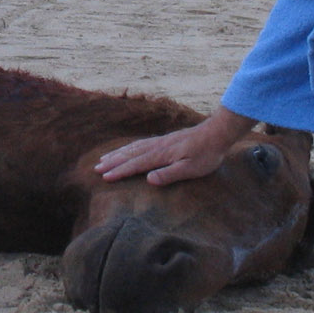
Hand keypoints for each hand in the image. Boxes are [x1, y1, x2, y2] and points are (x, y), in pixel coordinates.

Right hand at [94, 106, 254, 185]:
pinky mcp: (165, 140)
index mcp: (161, 155)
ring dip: (118, 154)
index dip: (120, 171)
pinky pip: (141, 143)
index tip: (105, 177)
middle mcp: (157, 147)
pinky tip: (127, 150)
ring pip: (134, 148)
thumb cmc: (206, 154)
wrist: (217, 133)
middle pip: (130, 154)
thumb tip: (148, 179)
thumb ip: (170, 174)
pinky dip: (129, 147)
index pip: (136, 165)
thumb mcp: (191, 169)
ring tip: (104, 158)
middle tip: (96, 168)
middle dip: (113, 162)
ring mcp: (160, 142)